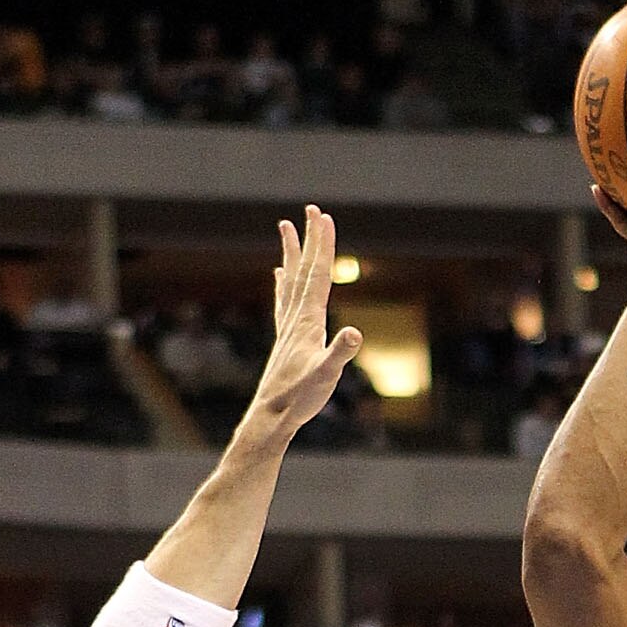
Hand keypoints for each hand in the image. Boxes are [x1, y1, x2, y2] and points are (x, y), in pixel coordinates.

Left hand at [250, 207, 361, 439]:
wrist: (271, 417)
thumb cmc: (300, 399)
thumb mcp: (326, 376)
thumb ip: (340, 353)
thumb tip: (355, 333)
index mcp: (308, 321)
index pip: (318, 274)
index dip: (323, 245)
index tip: (324, 217)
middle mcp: (296, 318)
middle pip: (305, 270)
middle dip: (310, 239)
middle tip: (311, 209)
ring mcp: (288, 328)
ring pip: (291, 281)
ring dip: (293, 253)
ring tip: (287, 228)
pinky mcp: (285, 340)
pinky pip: (284, 301)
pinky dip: (284, 282)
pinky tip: (280, 274)